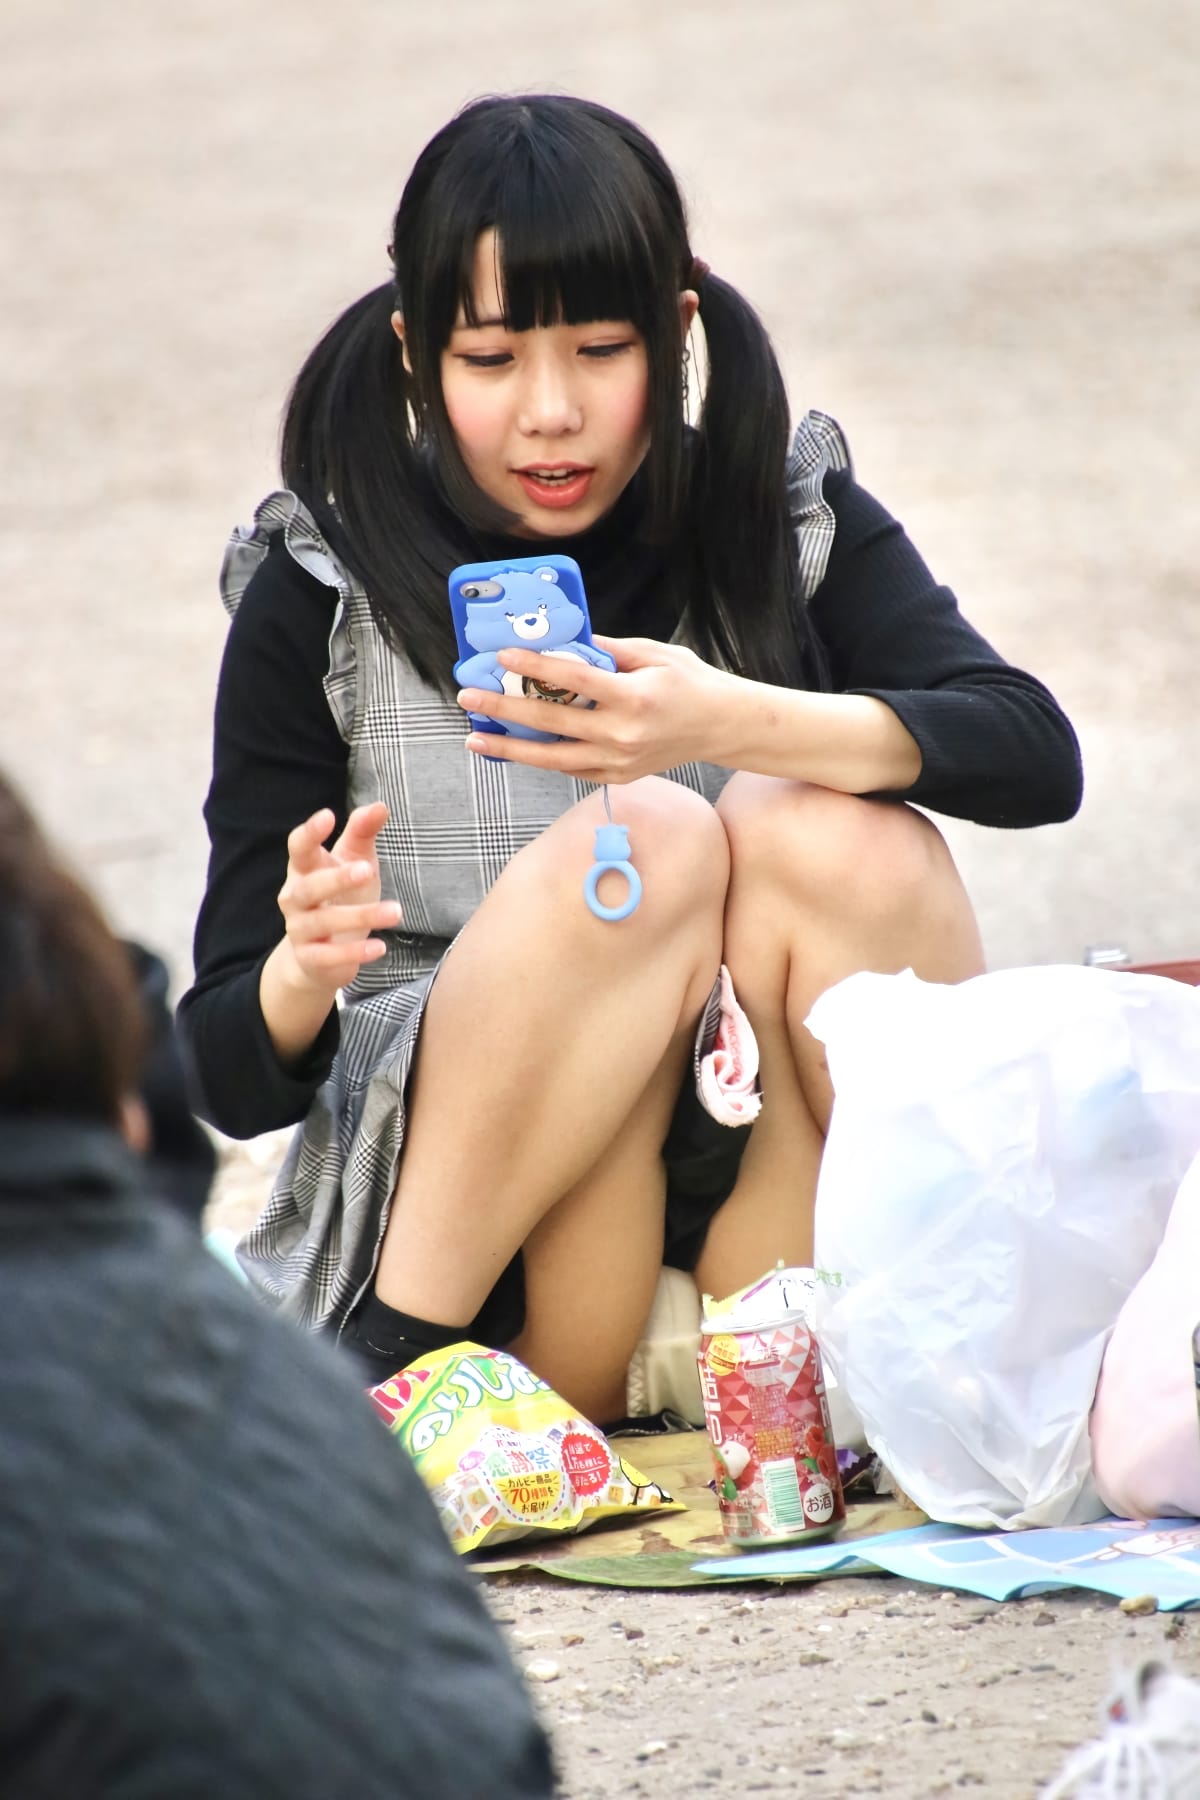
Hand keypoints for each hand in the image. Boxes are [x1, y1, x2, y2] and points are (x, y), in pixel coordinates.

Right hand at [276, 803, 399, 997]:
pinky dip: (354, 953)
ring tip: (396, 912)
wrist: (320, 957)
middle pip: (308, 886)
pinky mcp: (310, 959)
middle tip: (367, 869)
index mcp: (304, 869)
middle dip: (336, 878)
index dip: (309, 833)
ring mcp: (300, 930)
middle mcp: (295, 898)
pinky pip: (328, 956)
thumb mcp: (355, 862)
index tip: (328, 816)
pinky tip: (381, 947)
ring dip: (359, 916)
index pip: (298, 848)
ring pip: (322, 922)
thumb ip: (363, 834)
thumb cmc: (341, 897)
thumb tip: (380, 805)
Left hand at [457, 636, 728, 782]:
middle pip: (551, 722)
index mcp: (634, 697)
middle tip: (469, 698)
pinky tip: (513, 747)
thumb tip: (563, 640)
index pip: (572, 680)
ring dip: (509, 748)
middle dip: (504, 709)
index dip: (533, 668)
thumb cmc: (690, 683)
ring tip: (475, 738)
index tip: (501, 657)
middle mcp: (623, 734)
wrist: (722, 727)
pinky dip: (541, 758)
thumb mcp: (654, 653)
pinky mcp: (618, 776)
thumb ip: (608, 649)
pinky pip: (570, 769)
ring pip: (552, 759)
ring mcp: (619, 761)